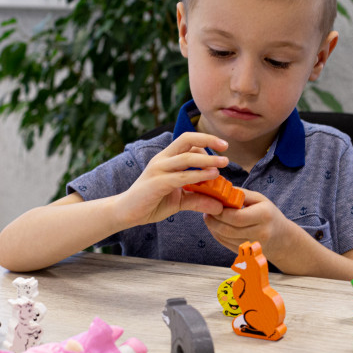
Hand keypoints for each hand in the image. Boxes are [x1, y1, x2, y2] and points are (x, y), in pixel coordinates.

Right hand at [115, 132, 229, 226]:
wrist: (126, 213)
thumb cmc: (150, 203)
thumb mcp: (179, 201)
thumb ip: (198, 199)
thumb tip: (220, 205)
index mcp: (166, 159)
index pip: (187, 141)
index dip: (205, 142)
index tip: (222, 150)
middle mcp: (162, 159)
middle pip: (186, 139)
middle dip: (208, 139)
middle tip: (226, 147)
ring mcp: (158, 170)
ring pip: (187, 157)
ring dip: (208, 159)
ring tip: (223, 163)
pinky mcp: (157, 183)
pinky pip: (181, 176)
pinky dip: (198, 175)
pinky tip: (211, 176)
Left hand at [203, 189, 288, 257]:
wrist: (282, 238)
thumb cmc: (269, 214)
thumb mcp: (260, 199)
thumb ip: (241, 194)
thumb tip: (222, 191)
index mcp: (264, 215)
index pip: (236, 217)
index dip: (220, 212)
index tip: (212, 205)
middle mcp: (260, 233)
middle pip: (228, 229)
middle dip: (213, 220)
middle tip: (206, 212)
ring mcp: (253, 246)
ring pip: (226, 238)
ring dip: (213, 228)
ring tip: (209, 218)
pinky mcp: (247, 253)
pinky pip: (226, 244)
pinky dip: (217, 235)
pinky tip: (215, 227)